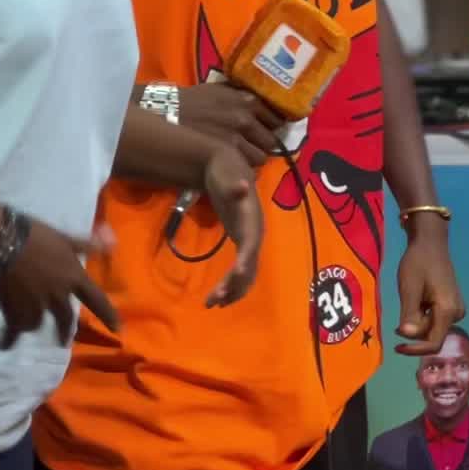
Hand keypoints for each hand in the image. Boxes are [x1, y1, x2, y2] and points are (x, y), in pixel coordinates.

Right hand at [0, 220, 118, 348]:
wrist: (3, 241)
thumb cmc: (35, 235)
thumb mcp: (65, 238)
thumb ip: (88, 245)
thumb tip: (113, 244)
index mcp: (74, 278)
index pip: (97, 300)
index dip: (108, 315)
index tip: (118, 330)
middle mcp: (58, 296)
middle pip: (66, 319)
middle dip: (65, 331)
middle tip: (63, 342)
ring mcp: (37, 305)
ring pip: (38, 323)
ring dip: (34, 325)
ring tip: (28, 327)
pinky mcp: (14, 310)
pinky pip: (14, 330)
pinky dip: (9, 338)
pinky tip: (5, 344)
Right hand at [175, 83, 284, 168]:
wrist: (165, 113)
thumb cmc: (190, 100)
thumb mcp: (219, 90)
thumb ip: (240, 96)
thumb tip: (257, 102)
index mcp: (247, 100)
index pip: (276, 119)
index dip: (271, 127)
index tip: (267, 131)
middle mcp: (246, 119)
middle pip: (271, 141)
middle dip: (263, 145)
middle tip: (254, 147)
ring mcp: (237, 139)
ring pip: (260, 158)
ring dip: (253, 158)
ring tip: (242, 158)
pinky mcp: (225, 156)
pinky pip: (245, 168)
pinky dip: (242, 168)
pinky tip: (232, 164)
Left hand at [202, 145, 263, 306]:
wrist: (227, 165)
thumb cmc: (226, 170)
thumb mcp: (228, 175)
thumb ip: (234, 185)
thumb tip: (242, 186)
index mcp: (253, 220)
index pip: (252, 244)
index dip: (247, 260)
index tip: (239, 273)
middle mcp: (255, 233)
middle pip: (249, 264)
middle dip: (234, 283)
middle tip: (214, 300)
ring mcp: (250, 239)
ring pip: (247, 272)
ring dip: (233, 289)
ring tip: (212, 304)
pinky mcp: (242, 242)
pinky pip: (241, 269)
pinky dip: (232, 283)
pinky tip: (218, 296)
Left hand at [395, 216, 465, 356]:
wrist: (430, 242)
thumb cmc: (417, 263)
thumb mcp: (409, 289)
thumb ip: (409, 315)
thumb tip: (407, 336)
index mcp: (448, 310)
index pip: (433, 343)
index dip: (415, 350)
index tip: (396, 347)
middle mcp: (457, 313)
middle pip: (432, 335)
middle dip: (414, 329)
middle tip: (403, 308)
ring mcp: (456, 309)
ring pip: (432, 328)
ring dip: (417, 321)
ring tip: (411, 299)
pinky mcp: (452, 305)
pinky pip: (435, 319)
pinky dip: (422, 316)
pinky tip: (417, 299)